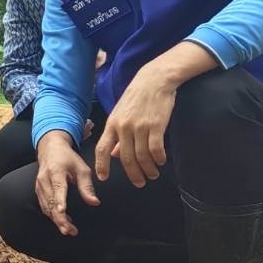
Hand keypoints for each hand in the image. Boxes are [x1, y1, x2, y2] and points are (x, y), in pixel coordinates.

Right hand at [35, 131, 99, 235]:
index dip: (59, 200)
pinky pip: (44, 206)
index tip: (62, 211)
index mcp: (56, 171)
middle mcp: (44, 179)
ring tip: (69, 230)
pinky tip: (64, 221)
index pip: (58, 187)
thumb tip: (94, 203)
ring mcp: (39, 186)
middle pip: (50, 202)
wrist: (50, 150)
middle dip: (60, 218)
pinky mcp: (38, 191)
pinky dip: (52, 216)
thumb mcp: (82, 168)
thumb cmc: (68, 159)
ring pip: (46, 207)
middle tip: (71, 231)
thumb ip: (87, 186)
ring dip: (56, 220)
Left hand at [94, 64, 176, 187]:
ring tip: (153, 174)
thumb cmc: (137, 97)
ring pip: (142, 156)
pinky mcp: (156, 125)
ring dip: (148, 169)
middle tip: (140, 183)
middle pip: (125, 158)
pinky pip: (156, 148)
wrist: (154, 80)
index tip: (103, 178)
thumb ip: (117, 136)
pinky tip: (161, 161)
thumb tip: (114, 155)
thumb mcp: (121, 114)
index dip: (101, 165)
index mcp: (112, 124)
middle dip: (133, 174)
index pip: (102, 148)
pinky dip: (158, 158)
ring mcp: (139, 126)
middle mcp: (124, 127)